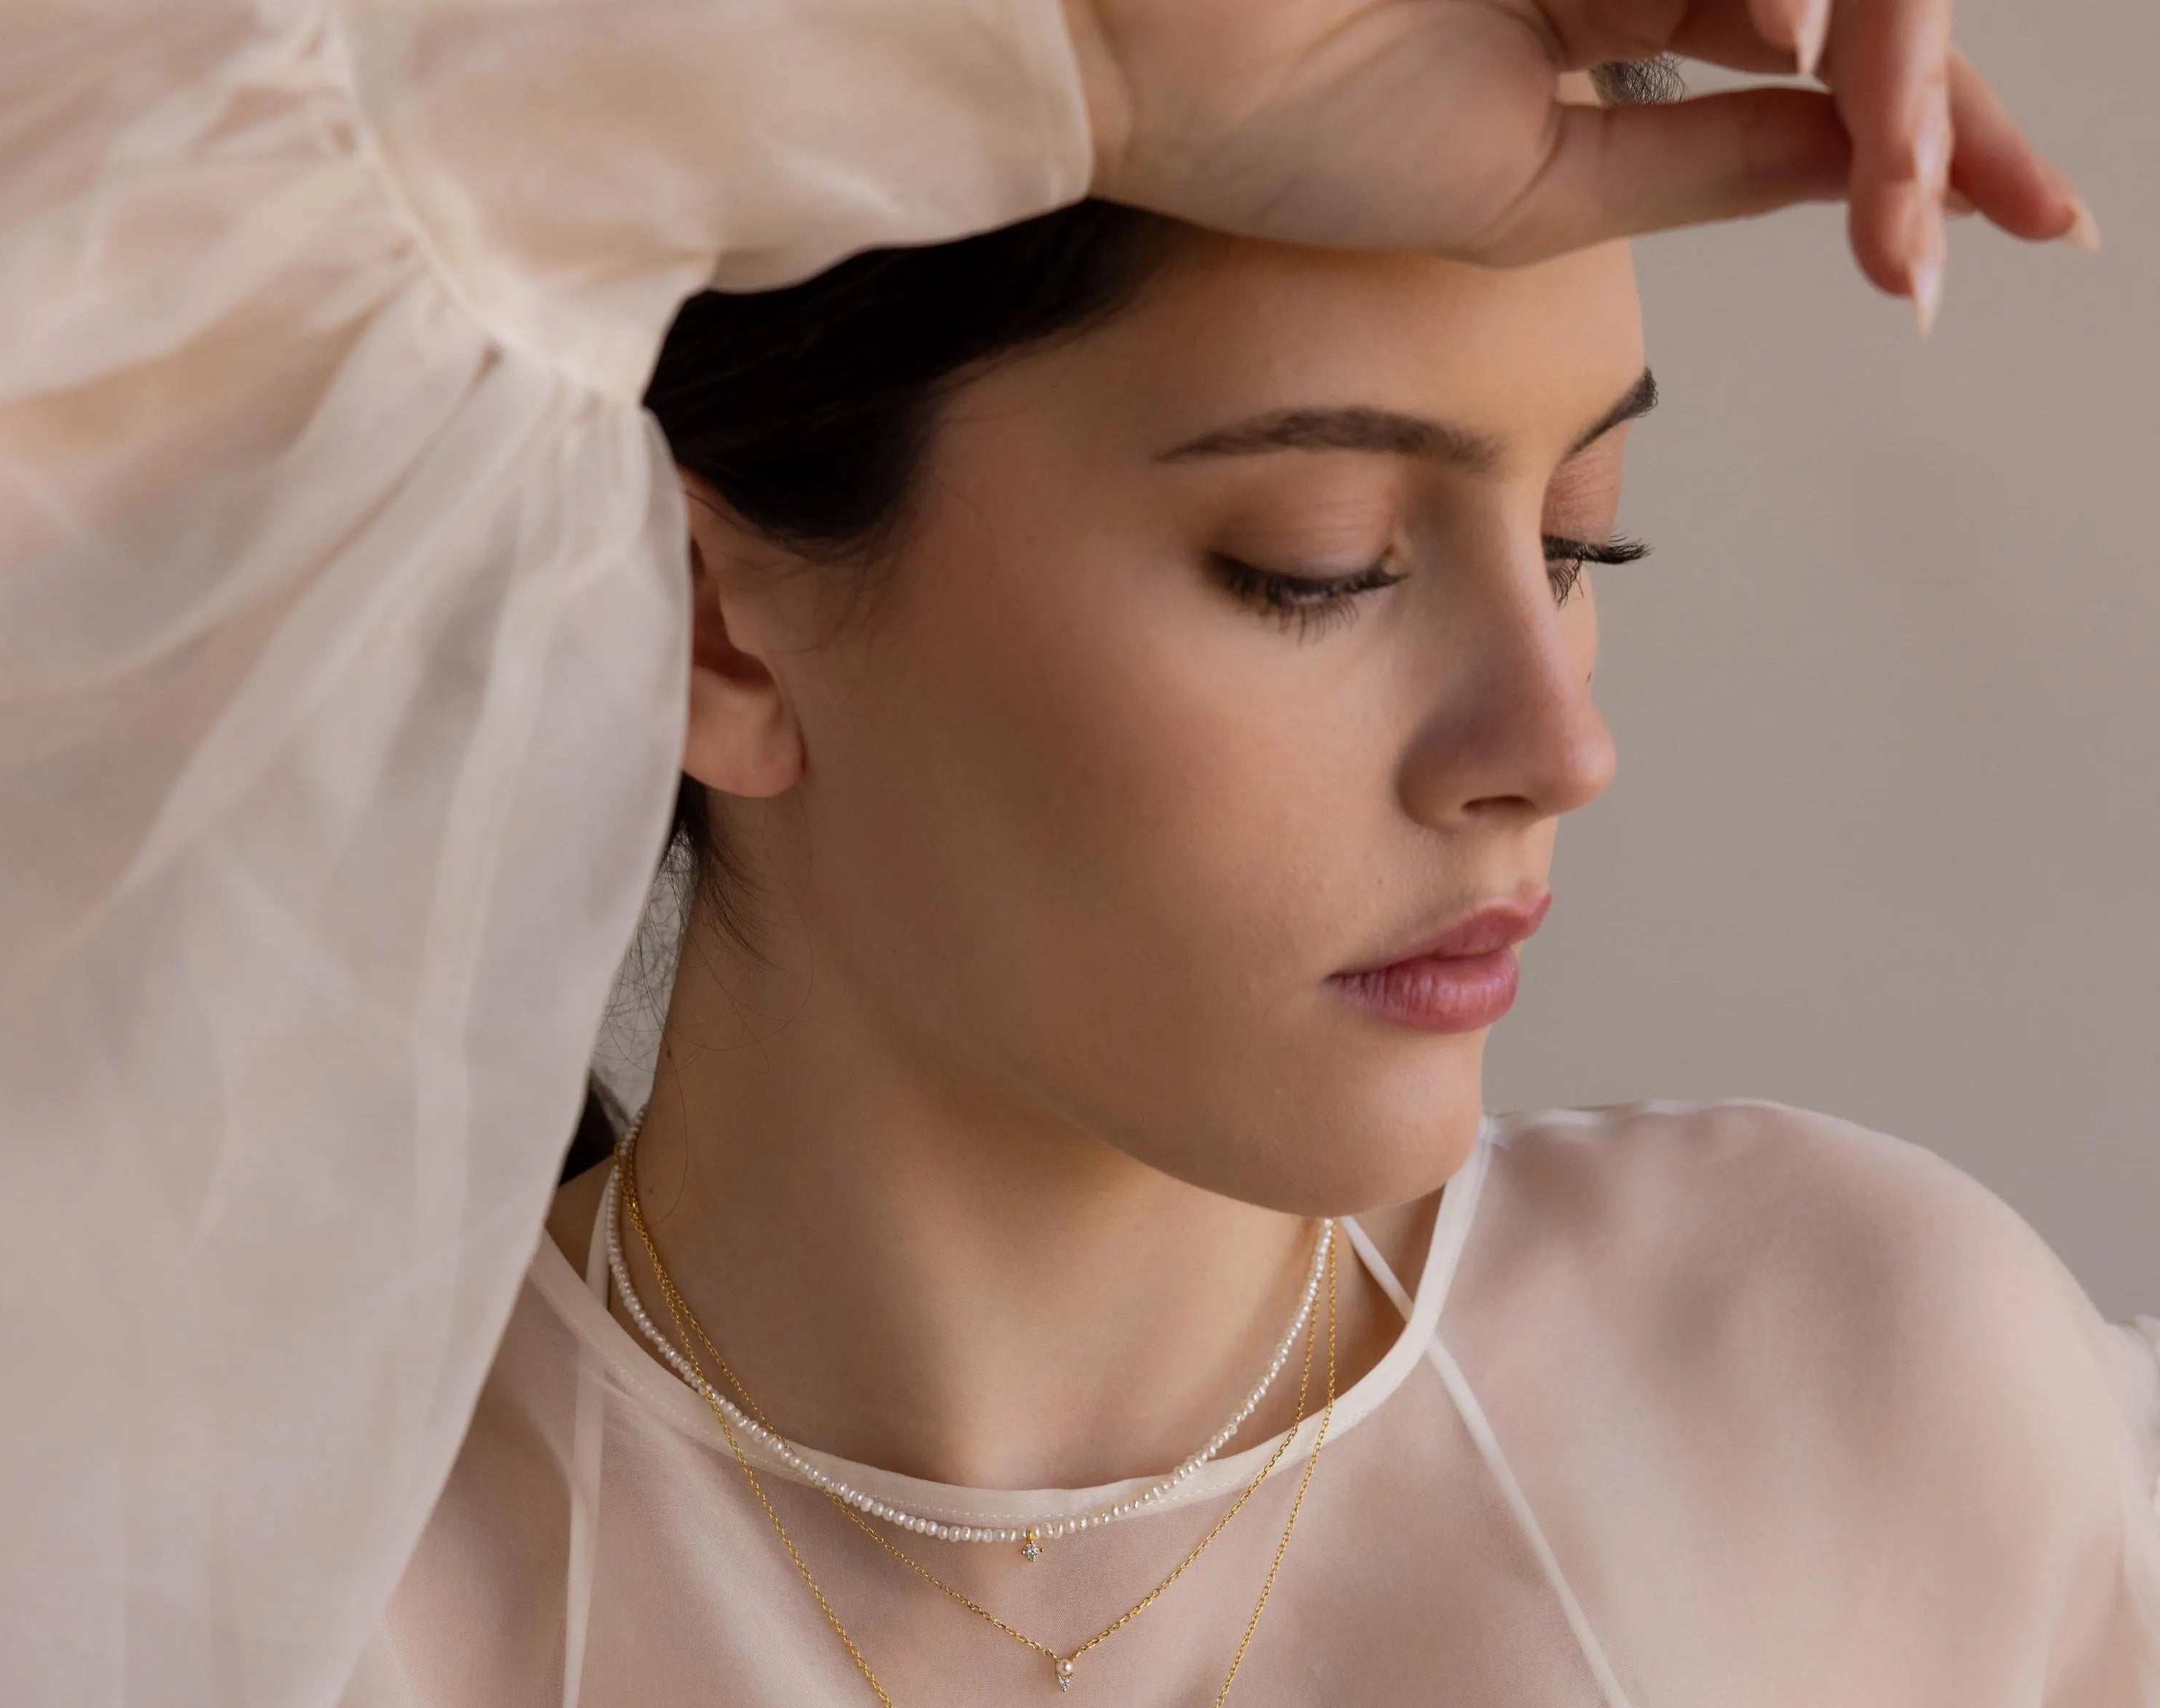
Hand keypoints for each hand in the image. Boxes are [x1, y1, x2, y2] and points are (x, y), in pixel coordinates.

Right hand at [1063, 0, 2092, 329]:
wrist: (1136, 47)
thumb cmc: (1284, 134)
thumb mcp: (1526, 187)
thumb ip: (1695, 165)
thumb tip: (1845, 165)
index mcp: (1607, 11)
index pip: (1807, 60)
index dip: (1923, 135)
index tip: (2028, 228)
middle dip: (1937, 105)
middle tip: (2021, 217)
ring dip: (1883, 54)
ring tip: (1905, 184)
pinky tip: (1801, 43)